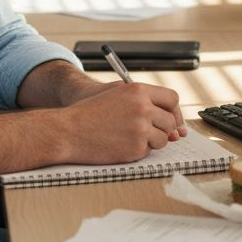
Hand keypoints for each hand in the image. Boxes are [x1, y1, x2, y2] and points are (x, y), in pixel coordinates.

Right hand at [58, 82, 186, 164]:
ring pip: (163, 138)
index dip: (174, 111)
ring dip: (152, 141)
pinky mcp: (136, 148)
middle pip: (170, 121)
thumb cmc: (89, 113)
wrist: (68, 131)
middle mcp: (143, 108)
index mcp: (138, 90)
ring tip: (129, 137)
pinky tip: (121, 145)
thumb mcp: (116, 95)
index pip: (172, 99)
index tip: (172, 120)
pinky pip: (149, 151)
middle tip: (150, 132)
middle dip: (164, 129)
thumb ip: (144, 102)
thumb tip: (172, 122)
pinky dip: (139, 151)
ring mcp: (141, 129)